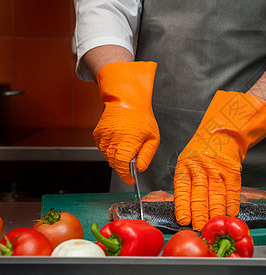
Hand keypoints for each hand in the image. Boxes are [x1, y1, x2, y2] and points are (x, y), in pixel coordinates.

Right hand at [93, 61, 158, 184]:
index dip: (126, 175)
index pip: (122, 165)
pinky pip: (103, 149)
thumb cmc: (142, 119)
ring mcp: (102, 137)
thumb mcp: (153, 138)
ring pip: (108, 157)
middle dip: (124, 165)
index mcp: (127, 141)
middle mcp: (112, 140)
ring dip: (117, 155)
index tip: (130, 180)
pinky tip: (119, 138)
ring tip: (127, 141)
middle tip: (133, 153)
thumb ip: (146, 156)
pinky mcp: (97, 135)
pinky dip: (111, 148)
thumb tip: (139, 169)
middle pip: (115, 163)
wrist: (126, 101)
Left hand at [174, 91, 265, 230]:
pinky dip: (232, 204)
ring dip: (215, 212)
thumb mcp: (187, 161)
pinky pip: (232, 190)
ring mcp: (218, 168)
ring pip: (216, 194)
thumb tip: (185, 210)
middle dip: (200, 214)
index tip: (184, 220)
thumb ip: (186, 182)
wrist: (222, 132)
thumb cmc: (202, 151)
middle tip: (200, 228)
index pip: (183, 189)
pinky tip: (230, 213)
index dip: (183, 206)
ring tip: (213, 224)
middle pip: (200, 194)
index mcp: (186, 165)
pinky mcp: (232, 170)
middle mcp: (201, 166)